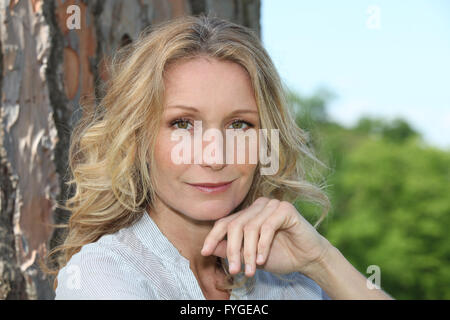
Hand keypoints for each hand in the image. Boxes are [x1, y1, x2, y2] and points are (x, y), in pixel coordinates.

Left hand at [201, 197, 331, 277]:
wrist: (308, 259)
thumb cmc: (280, 255)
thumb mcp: (250, 256)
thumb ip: (231, 250)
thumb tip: (209, 248)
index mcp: (248, 214)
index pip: (225, 222)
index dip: (213, 236)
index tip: (204, 252)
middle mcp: (258, 205)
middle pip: (235, 225)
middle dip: (232, 250)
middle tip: (234, 270)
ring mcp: (272, 205)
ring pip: (250, 228)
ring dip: (249, 253)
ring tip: (251, 270)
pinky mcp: (285, 209)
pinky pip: (267, 227)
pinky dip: (263, 246)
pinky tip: (263, 260)